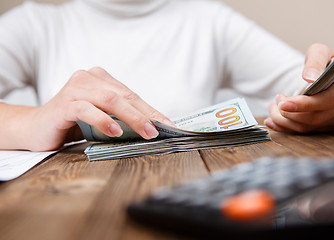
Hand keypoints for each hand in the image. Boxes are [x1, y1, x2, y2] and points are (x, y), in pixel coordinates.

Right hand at [26, 67, 172, 150]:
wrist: (35, 128)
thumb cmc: (72, 124)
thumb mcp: (101, 117)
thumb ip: (120, 117)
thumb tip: (152, 127)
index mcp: (100, 79)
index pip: (131, 95)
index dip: (151, 110)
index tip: (168, 124)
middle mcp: (88, 78)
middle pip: (124, 96)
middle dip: (146, 114)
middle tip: (159, 131)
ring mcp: (75, 88)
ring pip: (110, 100)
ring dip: (131, 118)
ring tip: (145, 133)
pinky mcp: (64, 103)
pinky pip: (87, 109)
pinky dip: (103, 120)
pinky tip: (115, 132)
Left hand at [264, 43, 333, 132]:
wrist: (326, 74)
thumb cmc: (323, 62)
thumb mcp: (319, 52)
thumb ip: (315, 61)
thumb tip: (310, 77)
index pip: (327, 101)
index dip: (304, 105)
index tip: (284, 103)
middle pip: (315, 118)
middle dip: (289, 113)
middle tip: (276, 101)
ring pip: (307, 127)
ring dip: (284, 120)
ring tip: (274, 106)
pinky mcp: (328, 125)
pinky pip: (304, 131)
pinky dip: (285, 127)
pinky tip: (272, 121)